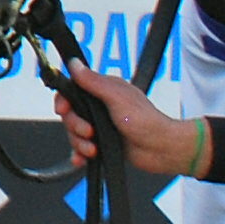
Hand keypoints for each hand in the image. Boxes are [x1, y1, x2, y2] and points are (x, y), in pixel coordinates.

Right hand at [51, 65, 201, 179]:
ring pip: (74, 134)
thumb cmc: (146, 121)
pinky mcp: (102, 144)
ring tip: (93, 149)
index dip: (64, 101)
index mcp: (103, 91)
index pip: (72, 91)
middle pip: (70, 115)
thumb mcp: (117, 97)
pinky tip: (82, 159)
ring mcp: (100, 126)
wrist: (160, 149)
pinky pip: (81, 149)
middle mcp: (99, 107)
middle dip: (75, 126)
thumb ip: (93, 82)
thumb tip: (74, 63)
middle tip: (89, 132)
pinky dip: (79, 155)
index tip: (64, 110)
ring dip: (79, 143)